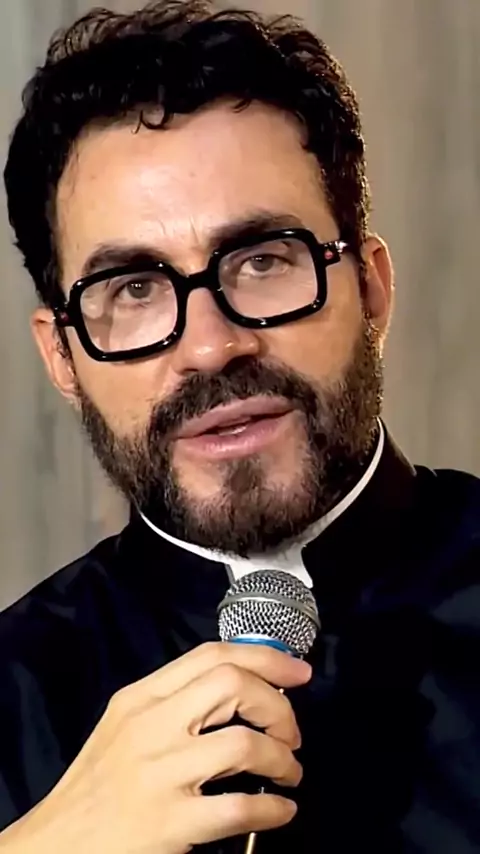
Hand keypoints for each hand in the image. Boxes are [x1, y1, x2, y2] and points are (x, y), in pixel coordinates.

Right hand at [1, 642, 310, 853]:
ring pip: (244, 744)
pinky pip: (239, 807)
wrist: (58, 843)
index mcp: (141, 697)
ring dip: (282, 758)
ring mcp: (160, 773)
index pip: (211, 656)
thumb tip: (241, 687)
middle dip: (277, 706)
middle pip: (233, 686)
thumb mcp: (126, 724)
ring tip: (288, 771)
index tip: (297, 672)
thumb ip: (173, 700)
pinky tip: (281, 810)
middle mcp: (150, 725)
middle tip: (291, 732)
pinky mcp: (169, 821)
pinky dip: (273, 808)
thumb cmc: (100, 783)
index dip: (265, 658)